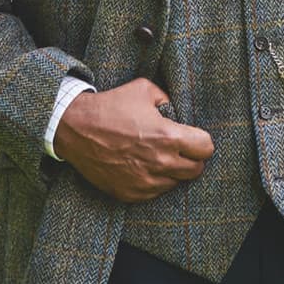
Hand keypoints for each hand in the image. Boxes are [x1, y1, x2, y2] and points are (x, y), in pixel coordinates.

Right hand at [54, 78, 214, 201]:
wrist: (77, 129)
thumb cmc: (112, 106)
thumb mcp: (145, 89)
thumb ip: (168, 99)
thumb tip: (177, 111)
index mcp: (168, 137)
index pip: (206, 148)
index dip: (203, 141)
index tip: (194, 137)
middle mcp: (160, 163)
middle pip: (196, 170)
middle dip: (192, 157)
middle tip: (180, 148)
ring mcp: (145, 182)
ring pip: (176, 183)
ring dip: (173, 171)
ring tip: (158, 155)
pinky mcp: (131, 194)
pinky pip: (155, 193)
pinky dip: (154, 181)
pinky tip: (143, 165)